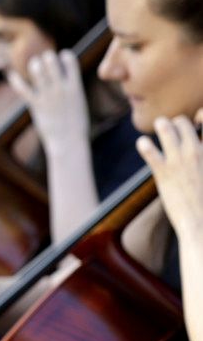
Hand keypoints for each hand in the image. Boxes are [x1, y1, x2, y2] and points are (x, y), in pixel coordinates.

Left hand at [7, 49, 89, 158]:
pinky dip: (15, 81)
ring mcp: (47, 96)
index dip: (65, 55)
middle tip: (45, 59)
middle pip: (51, 62)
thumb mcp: (78, 102)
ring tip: (34, 65)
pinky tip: (11, 75)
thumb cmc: (76, 124)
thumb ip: (71, 89)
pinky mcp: (35, 105)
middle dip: (47, 58)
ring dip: (34, 65)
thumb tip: (66, 79)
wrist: (68, 141)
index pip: (70, 60)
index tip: (62, 55)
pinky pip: (23, 89)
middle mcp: (61, 88)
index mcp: (75, 86)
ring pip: (37, 71)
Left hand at [138, 110, 202, 240]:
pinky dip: (144, 145)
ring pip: (165, 128)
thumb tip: (198, 152)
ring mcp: (179, 160)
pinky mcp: (163, 172)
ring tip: (160, 129)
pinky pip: (148, 149)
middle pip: (182, 122)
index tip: (197, 124)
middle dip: (177, 123)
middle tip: (175, 130)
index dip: (201, 117)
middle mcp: (198, 151)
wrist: (202, 222)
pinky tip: (144, 145)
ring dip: (160, 127)